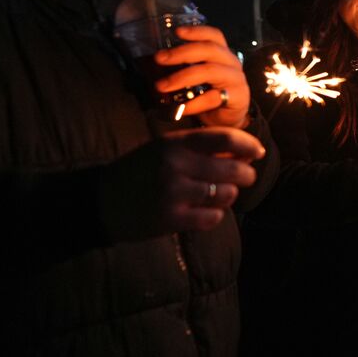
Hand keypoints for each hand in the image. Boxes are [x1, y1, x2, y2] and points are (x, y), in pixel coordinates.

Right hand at [100, 127, 265, 235]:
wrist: (100, 201)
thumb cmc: (139, 172)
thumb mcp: (163, 149)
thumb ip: (199, 148)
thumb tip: (245, 150)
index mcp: (174, 143)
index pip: (225, 138)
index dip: (248, 144)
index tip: (257, 152)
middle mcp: (175, 165)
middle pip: (234, 169)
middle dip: (246, 174)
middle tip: (245, 177)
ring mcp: (173, 193)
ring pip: (226, 194)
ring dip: (229, 195)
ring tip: (218, 194)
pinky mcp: (171, 219)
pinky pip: (213, 217)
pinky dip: (214, 215)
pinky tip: (203, 212)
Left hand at [154, 25, 249, 127]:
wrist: (229, 118)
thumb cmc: (211, 93)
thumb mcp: (200, 76)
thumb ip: (186, 66)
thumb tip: (157, 63)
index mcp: (223, 53)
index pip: (214, 36)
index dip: (197, 31)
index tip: (177, 32)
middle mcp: (232, 62)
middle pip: (209, 49)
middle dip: (182, 52)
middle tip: (159, 59)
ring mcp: (236, 79)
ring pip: (210, 71)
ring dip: (182, 77)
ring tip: (162, 86)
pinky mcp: (238, 97)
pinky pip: (213, 98)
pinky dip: (195, 103)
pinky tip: (181, 108)